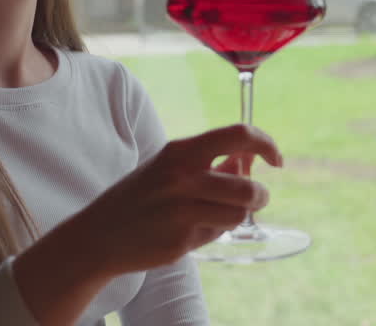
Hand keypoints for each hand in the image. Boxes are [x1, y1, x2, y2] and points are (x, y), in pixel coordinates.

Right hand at [13, 124, 281, 324]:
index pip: (239, 135)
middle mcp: (182, 178)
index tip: (276, 159)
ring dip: (238, 215)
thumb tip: (250, 157)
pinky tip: (192, 229)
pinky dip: (215, 231)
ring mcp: (181, 211)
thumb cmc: (143, 196)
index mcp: (181, 151)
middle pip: (247, 187)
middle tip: (256, 198)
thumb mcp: (171, 167)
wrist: (99, 234)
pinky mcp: (180, 240)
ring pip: (239, 214)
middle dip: (260, 195)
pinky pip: (218, 233)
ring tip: (218, 214)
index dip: (266, 144)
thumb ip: (213, 161)